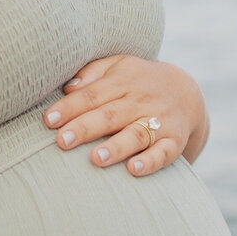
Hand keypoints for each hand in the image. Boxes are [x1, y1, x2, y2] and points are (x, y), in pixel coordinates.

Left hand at [42, 54, 209, 175]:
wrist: (187, 93)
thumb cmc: (139, 81)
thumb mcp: (119, 66)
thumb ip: (92, 73)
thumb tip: (67, 87)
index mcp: (123, 81)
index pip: (93, 94)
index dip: (70, 107)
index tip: (49, 120)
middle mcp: (140, 101)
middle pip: (110, 114)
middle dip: (85, 128)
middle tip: (62, 141)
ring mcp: (159, 121)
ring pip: (136, 134)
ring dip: (117, 147)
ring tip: (96, 158)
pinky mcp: (174, 141)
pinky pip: (164, 152)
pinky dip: (150, 162)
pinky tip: (133, 170)